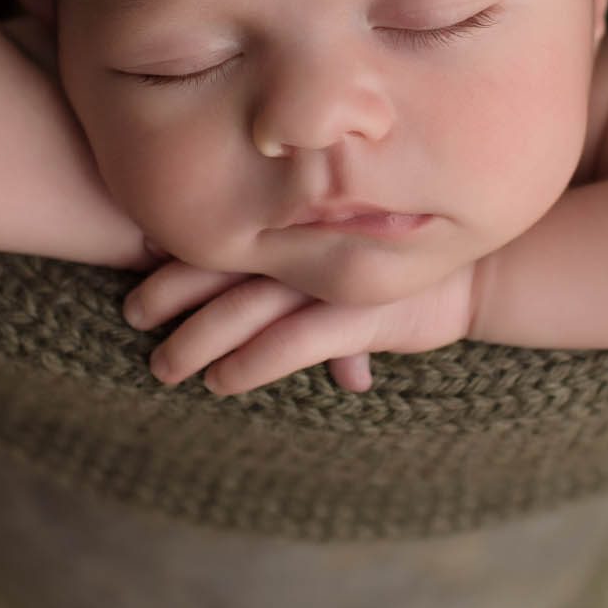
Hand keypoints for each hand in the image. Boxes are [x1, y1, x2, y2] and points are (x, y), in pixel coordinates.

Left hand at [123, 256, 480, 396]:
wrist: (476, 271)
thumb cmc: (404, 258)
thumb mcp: (348, 251)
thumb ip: (304, 261)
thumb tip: (251, 272)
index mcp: (296, 225)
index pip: (222, 234)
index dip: (176, 253)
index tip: (136, 270)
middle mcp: (304, 246)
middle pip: (218, 268)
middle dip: (169, 294)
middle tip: (132, 316)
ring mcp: (327, 277)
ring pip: (243, 309)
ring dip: (197, 340)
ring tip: (164, 366)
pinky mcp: (355, 313)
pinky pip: (292, 341)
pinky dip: (251, 363)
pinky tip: (222, 382)